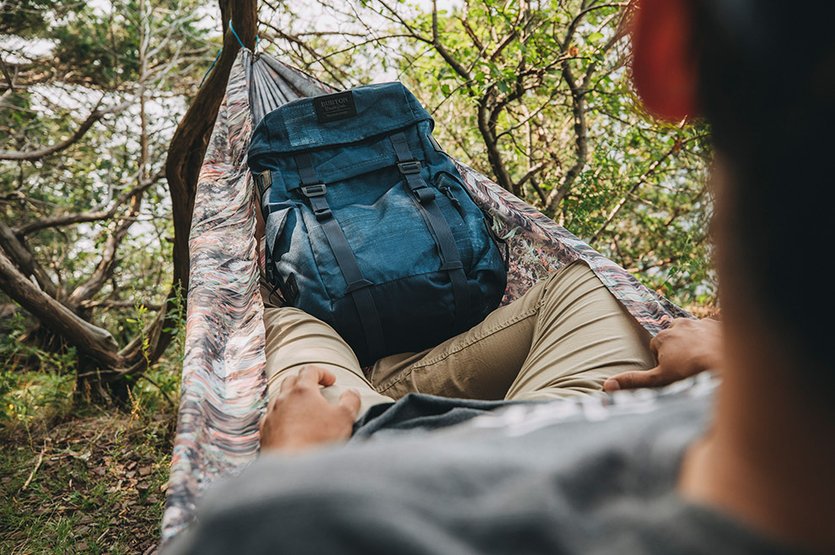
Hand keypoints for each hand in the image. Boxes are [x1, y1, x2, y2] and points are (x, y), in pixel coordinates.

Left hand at [259, 366, 360, 452]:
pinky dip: (280, 417)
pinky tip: (288, 427)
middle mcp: (283, 398)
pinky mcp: (264, 432)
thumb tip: (352, 392)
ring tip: (302, 410)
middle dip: (304, 382)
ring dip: (291, 400)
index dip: (322, 373)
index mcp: (302, 390)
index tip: (331, 382)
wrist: (291, 467)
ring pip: (278, 398)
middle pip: (291, 380)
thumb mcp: (344, 418)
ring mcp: (271, 415)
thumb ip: (350, 401)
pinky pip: (271, 417)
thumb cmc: (318, 440)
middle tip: (316, 392)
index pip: (310, 370)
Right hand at [603, 317, 721, 391]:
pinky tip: (721, 350)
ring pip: (694, 330)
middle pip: (675, 334)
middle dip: (679, 347)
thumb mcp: (659, 381)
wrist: (728, 368)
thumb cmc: (690, 376)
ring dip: (697, 341)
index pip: (657, 346)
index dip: (663, 360)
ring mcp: (702, 322)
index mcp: (664, 336)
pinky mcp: (721, 324)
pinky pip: (716, 327)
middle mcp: (681, 324)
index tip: (672, 372)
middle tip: (688, 366)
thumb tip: (606, 385)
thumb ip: (633, 381)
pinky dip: (716, 336)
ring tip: (705, 360)